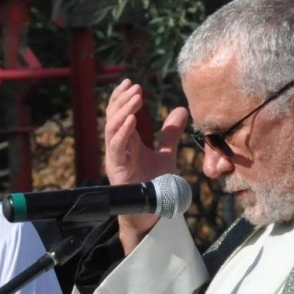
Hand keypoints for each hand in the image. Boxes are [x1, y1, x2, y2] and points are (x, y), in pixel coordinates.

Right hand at [104, 79, 186, 251]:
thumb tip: (181, 110)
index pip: (120, 114)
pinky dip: (122, 131)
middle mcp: (119, 147)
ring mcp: (116, 157)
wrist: (152, 211)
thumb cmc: (155, 184)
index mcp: (128, 142)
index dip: (123, 98)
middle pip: (113, 117)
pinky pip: (116, 146)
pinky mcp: (117, 168)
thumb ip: (170, 133)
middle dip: (122, 99)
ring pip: (112, 128)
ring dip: (122, 110)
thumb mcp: (166, 153)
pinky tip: (131, 118)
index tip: (131, 82)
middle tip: (134, 86)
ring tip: (135, 97)